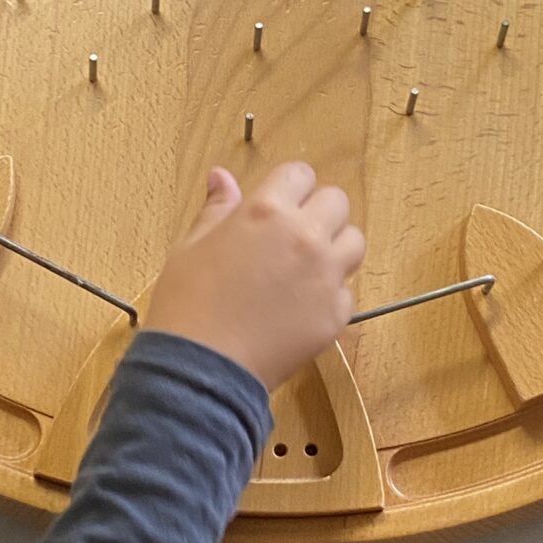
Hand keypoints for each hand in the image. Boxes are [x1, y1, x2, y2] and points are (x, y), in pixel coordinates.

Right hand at [145, 163, 364, 391]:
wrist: (202, 368)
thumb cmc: (188, 304)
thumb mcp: (191, 247)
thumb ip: (216, 209)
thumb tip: (221, 176)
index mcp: (267, 211)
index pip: (300, 174)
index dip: (289, 188)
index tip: (278, 204)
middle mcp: (305, 237)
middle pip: (336, 202)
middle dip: (317, 212)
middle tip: (293, 235)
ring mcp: (326, 276)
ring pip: (354, 242)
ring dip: (334, 248)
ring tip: (306, 268)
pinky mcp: (336, 314)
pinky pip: (347, 291)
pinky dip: (330, 294)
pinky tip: (300, 307)